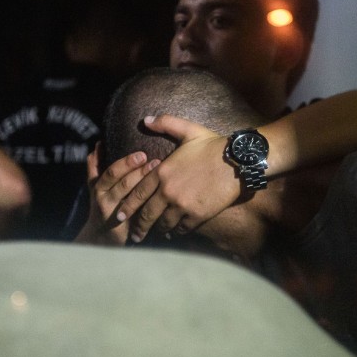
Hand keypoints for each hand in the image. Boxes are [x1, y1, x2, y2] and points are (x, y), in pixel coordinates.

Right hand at [74, 143, 158, 244]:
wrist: (101, 238)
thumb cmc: (103, 205)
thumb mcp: (95, 186)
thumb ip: (95, 166)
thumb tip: (98, 144)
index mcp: (99, 188)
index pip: (112, 173)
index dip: (126, 163)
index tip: (142, 154)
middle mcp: (105, 200)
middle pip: (124, 185)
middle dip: (140, 172)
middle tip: (156, 162)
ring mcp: (116, 214)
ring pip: (133, 199)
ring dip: (147, 186)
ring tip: (161, 175)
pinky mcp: (128, 226)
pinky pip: (141, 215)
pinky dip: (152, 205)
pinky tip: (163, 196)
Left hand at [116, 115, 239, 242]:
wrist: (237, 161)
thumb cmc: (213, 144)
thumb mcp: (188, 130)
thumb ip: (165, 123)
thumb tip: (146, 119)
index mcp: (162, 172)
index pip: (138, 193)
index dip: (128, 206)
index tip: (120, 215)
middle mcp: (168, 191)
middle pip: (147, 214)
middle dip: (139, 226)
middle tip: (133, 236)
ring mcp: (182, 205)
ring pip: (164, 224)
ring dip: (158, 230)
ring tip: (154, 236)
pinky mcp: (197, 215)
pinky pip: (182, 228)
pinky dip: (177, 232)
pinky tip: (174, 233)